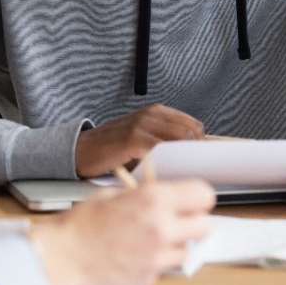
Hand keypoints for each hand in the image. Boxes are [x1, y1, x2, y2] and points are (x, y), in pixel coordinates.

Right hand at [30, 178, 214, 284]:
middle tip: (177, 224)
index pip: (203, 195)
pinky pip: (162, 270)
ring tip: (148, 243)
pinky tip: (132, 259)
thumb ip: (142, 197)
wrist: (56, 259)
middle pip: (204, 227)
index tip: (193, 203)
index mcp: (153, 200)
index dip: (199, 199)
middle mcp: (161, 227)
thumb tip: (161, 198)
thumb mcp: (111, 196)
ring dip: (173, 247)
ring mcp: (156, 256)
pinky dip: (152, 265)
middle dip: (193, 224)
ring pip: (186, 251)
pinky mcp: (147, 279)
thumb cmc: (76, 227)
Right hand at [75, 104, 204, 177]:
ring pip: (178, 138)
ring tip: (184, 173)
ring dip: (185, 157)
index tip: (203, 161)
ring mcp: (142, 124)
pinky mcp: (132, 138)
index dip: (200, 144)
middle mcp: (152, 114)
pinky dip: (167, 161)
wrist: (82, 150)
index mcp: (158, 112)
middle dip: (196, 152)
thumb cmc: (114, 150)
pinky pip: (159, 148)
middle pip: (190, 131)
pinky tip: (165, 172)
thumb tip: (192, 160)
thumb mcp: (144, 141)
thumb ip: (165, 144)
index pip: (194, 125)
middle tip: (196, 170)